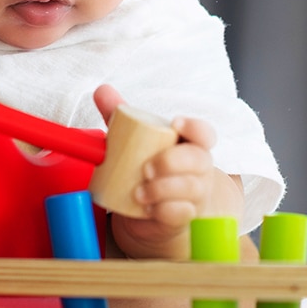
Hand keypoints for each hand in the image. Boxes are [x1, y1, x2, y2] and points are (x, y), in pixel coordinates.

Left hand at [93, 84, 225, 259]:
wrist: (154, 206)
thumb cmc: (149, 163)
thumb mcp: (134, 138)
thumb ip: (119, 115)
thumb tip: (102, 91)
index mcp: (189, 144)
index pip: (204, 133)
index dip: (195, 127)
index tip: (176, 123)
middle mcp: (199, 169)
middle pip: (200, 160)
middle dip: (173, 162)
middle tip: (146, 168)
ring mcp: (195, 194)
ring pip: (192, 188)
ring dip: (164, 189)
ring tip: (138, 192)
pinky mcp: (184, 217)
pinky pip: (182, 214)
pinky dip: (164, 210)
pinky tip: (147, 208)